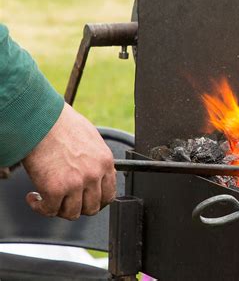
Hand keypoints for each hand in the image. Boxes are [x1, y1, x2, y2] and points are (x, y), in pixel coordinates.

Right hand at [22, 103, 115, 219]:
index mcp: (105, 162)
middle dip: (78, 207)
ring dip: (59, 209)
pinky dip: (40, 207)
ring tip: (49, 199)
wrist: (41, 119)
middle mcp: (94, 174)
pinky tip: (34, 197)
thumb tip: (97, 173)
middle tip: (66, 201)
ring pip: (72, 213)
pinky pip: (50, 210)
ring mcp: (76, 183)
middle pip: (92, 208)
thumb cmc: (62, 125)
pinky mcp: (55, 189)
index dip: (97, 202)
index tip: (87, 201)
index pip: (109, 195)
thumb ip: (96, 160)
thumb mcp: (91, 140)